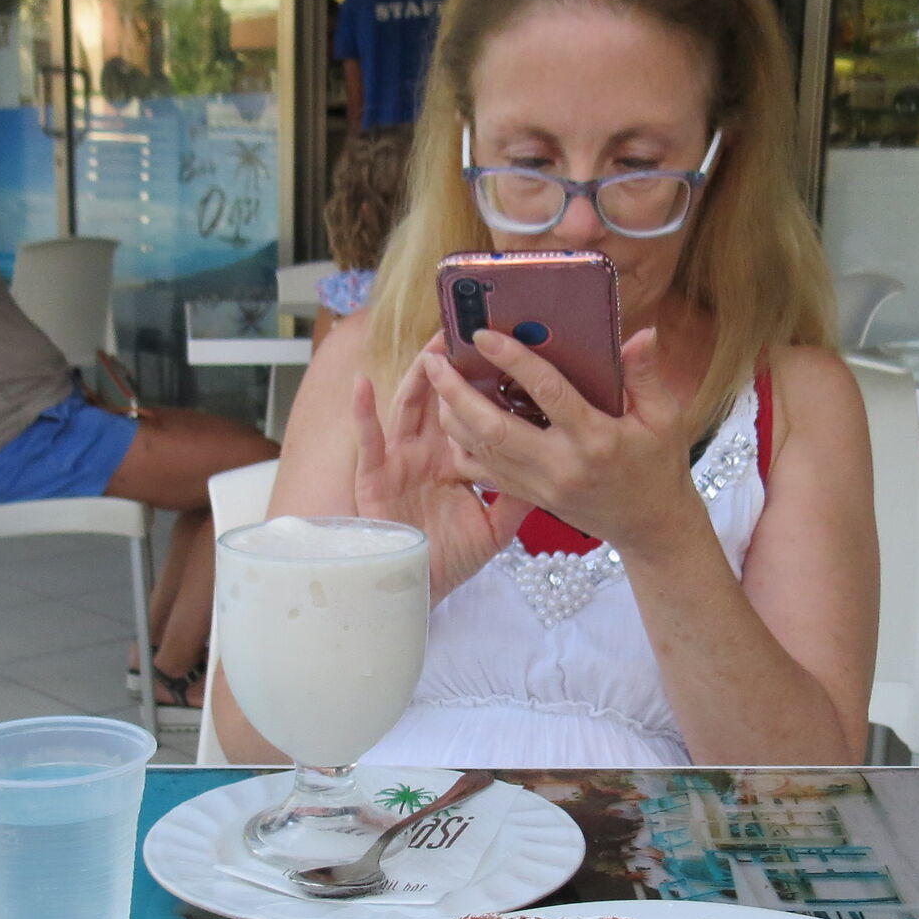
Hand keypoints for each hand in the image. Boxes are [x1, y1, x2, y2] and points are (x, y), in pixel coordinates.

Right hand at [353, 334, 529, 600]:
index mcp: (457, 458)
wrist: (415, 589)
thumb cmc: (451, 559)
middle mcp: (428, 451)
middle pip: (443, 397)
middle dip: (456, 364)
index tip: (507, 354)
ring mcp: (400, 459)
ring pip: (410, 406)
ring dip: (420, 374)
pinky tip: (364, 383)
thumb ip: (519, 496)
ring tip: (435, 345)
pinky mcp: (374, 476)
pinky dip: (363, 411)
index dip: (486, 384)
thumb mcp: (495, 528)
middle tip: (473, 329)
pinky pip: (368, 440)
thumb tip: (555, 466)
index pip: (474, 412)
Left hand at [422, 327, 700, 553]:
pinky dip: (461, 446)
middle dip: (457, 392)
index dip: (513, 360)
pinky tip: (452, 421)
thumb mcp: (664, 418)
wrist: (648, 525)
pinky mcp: (529, 497)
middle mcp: (560, 464)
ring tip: (436, 382)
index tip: (483, 335)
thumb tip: (643, 333)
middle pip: (494, 427)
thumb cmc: (657, 464)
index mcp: (595, 438)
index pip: (547, 393)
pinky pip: (483, 473)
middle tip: (435, 360)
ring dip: (452, 416)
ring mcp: (540, 485)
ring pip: (480, 451)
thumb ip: (646, 375)